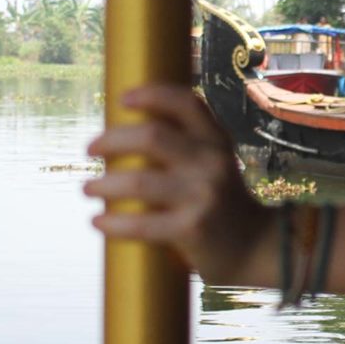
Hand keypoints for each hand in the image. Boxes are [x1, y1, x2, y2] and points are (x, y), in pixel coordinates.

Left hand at [84, 83, 272, 285]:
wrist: (257, 249)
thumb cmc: (223, 204)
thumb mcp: (216, 165)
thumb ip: (186, 147)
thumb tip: (125, 135)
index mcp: (216, 141)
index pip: (186, 103)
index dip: (151, 94)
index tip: (122, 98)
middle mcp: (212, 162)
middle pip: (151, 136)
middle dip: (111, 140)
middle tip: (90, 149)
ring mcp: (203, 196)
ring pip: (137, 181)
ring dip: (102, 184)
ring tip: (87, 189)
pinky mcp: (192, 229)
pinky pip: (140, 224)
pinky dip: (112, 223)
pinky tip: (98, 222)